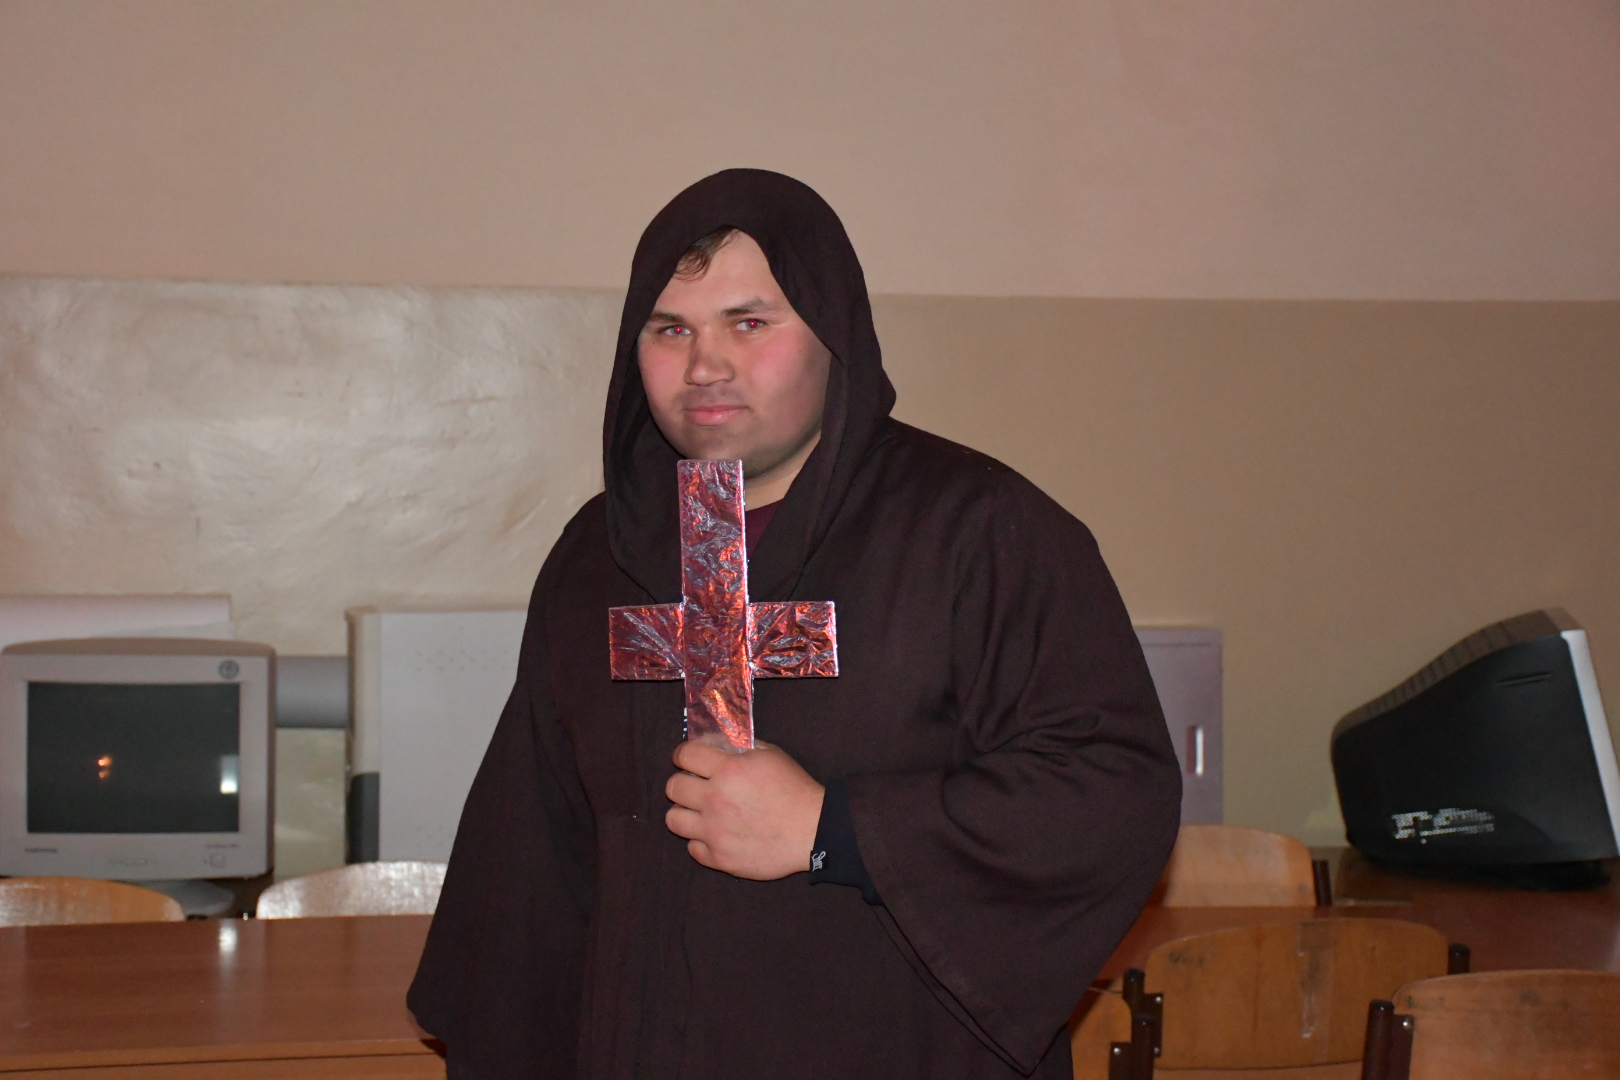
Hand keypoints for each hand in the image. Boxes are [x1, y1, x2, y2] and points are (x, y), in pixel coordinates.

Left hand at [664, 740, 824, 879]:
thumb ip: (739, 746)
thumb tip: (714, 743)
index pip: (684, 755)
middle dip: (682, 782)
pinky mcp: (720, 858)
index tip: (688, 759)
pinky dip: (702, 841)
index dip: (684, 754)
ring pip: (673, 820)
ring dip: (685, 813)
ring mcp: (715, 832)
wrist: (813, 830)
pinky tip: (717, 835)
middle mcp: (715, 800)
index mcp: (727, 769)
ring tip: (700, 813)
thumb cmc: (794, 788)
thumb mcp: (770, 754)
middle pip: (673, 787)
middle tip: (695, 786)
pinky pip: (692, 848)